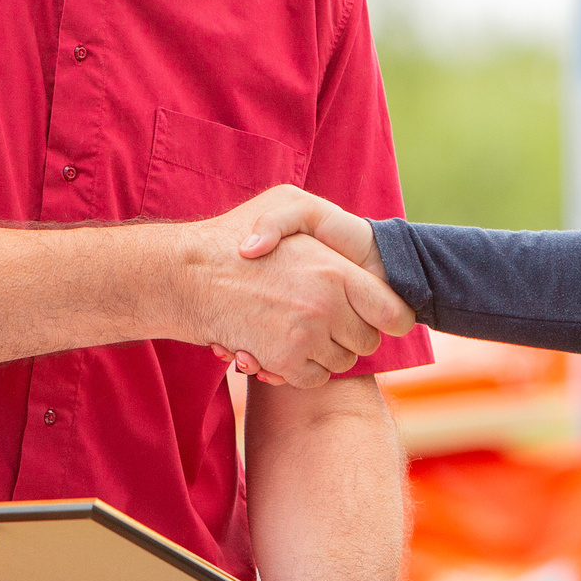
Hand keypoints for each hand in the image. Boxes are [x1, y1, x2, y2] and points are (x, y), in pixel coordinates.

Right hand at [182, 189, 411, 389]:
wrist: (186, 274)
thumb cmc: (233, 234)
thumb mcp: (285, 202)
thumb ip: (325, 223)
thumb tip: (352, 271)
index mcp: (336, 271)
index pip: (393, 312)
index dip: (389, 317)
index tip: (377, 316)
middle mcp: (326, 307)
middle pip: (367, 342)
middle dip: (352, 334)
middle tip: (327, 319)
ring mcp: (305, 338)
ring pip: (341, 362)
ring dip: (325, 352)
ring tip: (298, 329)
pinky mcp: (283, 363)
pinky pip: (314, 378)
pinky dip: (302, 370)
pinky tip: (281, 347)